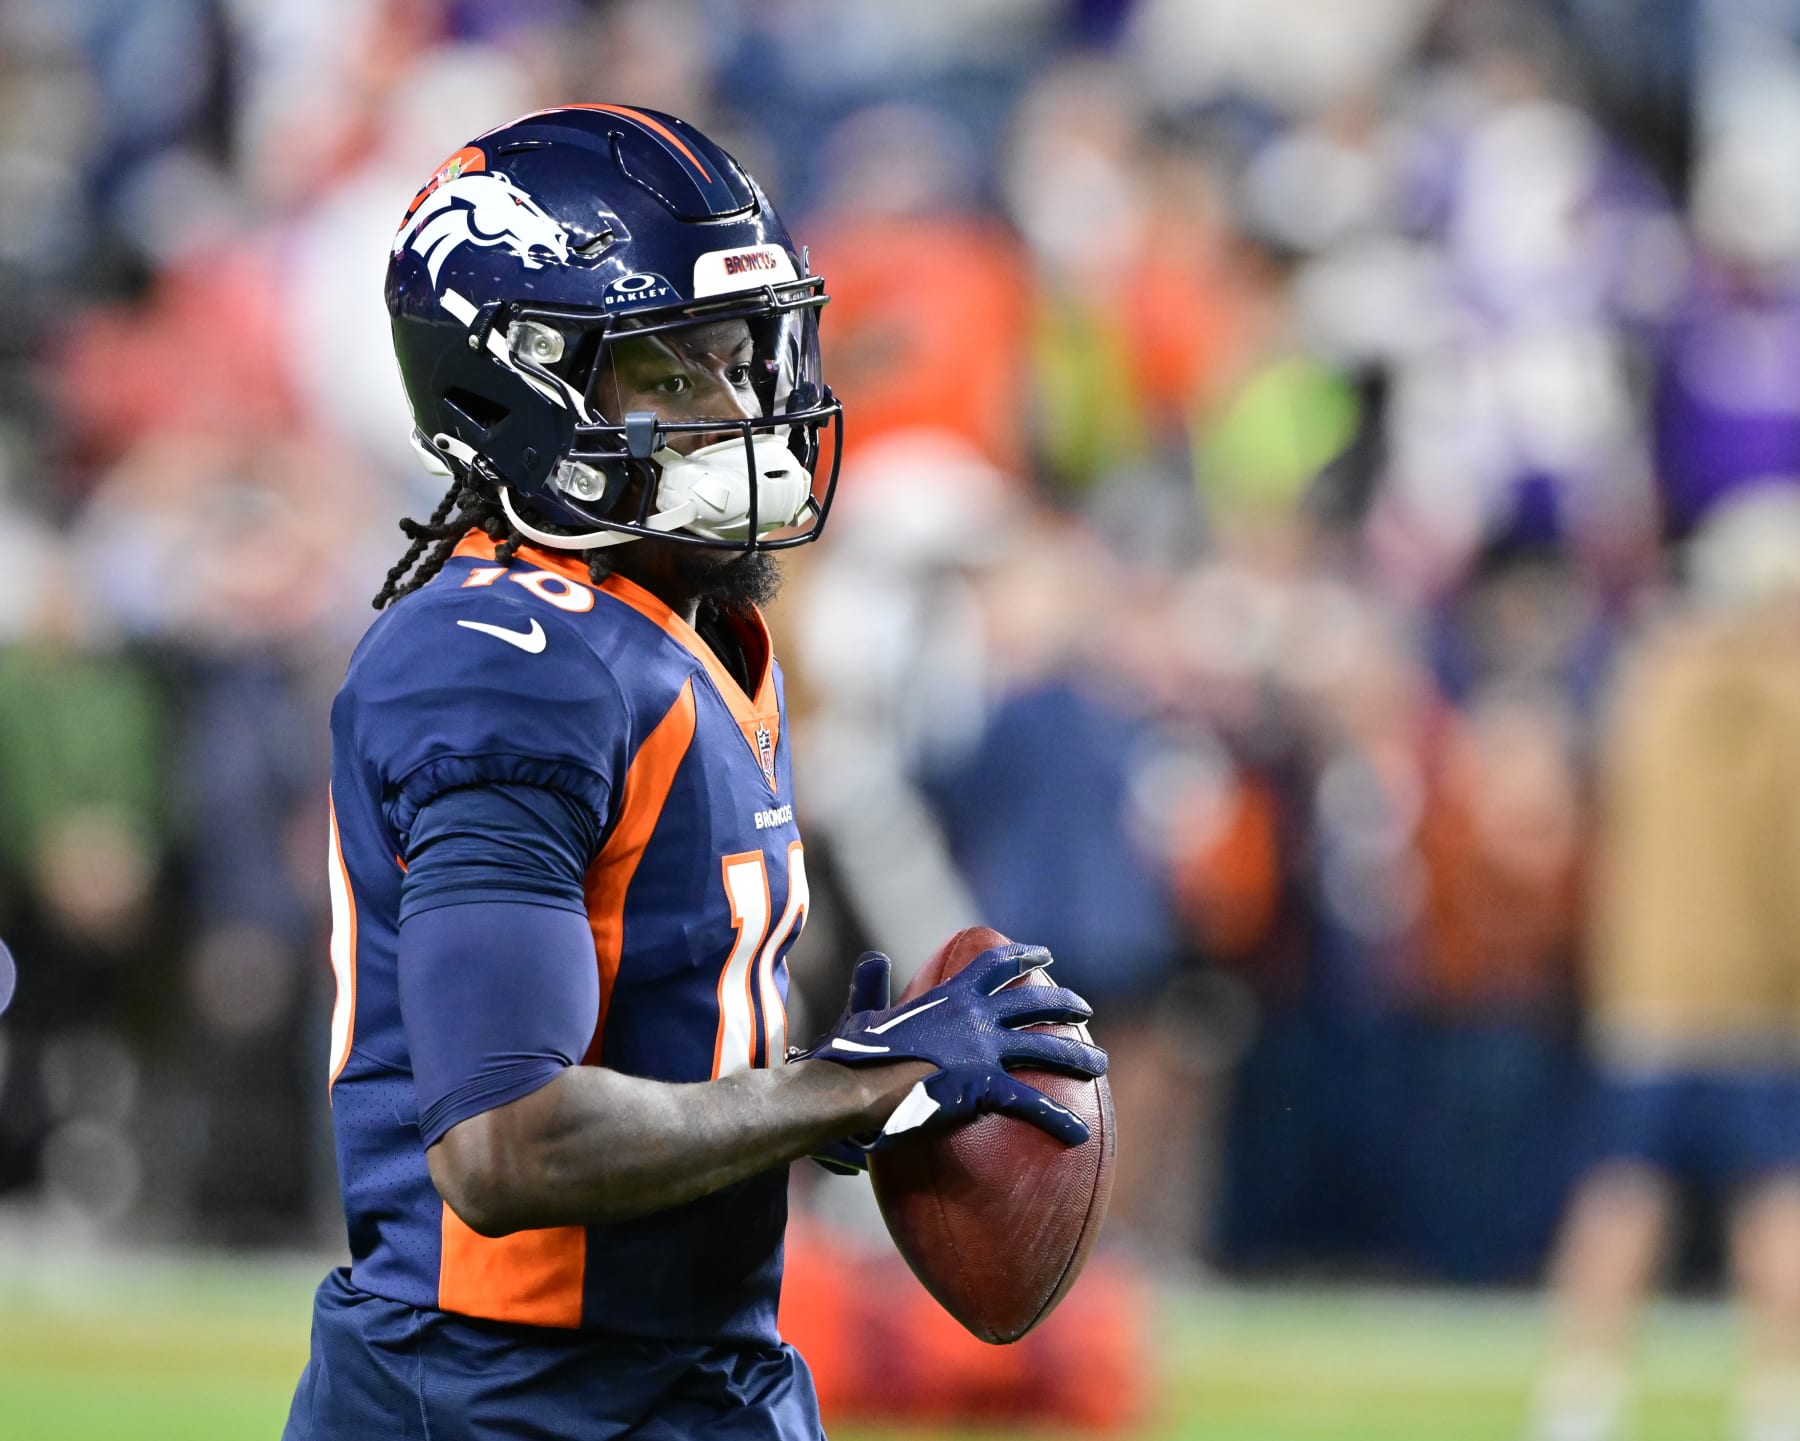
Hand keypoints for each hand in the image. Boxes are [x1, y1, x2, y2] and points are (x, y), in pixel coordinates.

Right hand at [792, 944, 1106, 1154]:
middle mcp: (976, 1016)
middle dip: (1065, 1004)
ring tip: (1102, 1065)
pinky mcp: (986, 1087)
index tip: (1046, 955)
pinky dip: (1058, 1119)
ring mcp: (984, 1050)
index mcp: (950, 996)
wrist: (857, 1086)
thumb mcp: (862, 1013)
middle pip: (1034, 1003)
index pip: (995, 965)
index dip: (1023, 957)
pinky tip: (1079, 1133)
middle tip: (1085, 1009)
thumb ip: (871, 986)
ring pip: (1045, 1049)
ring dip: (1078, 1057)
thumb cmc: (855, 1055)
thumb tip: (874, 959)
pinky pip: (1031, 1104)